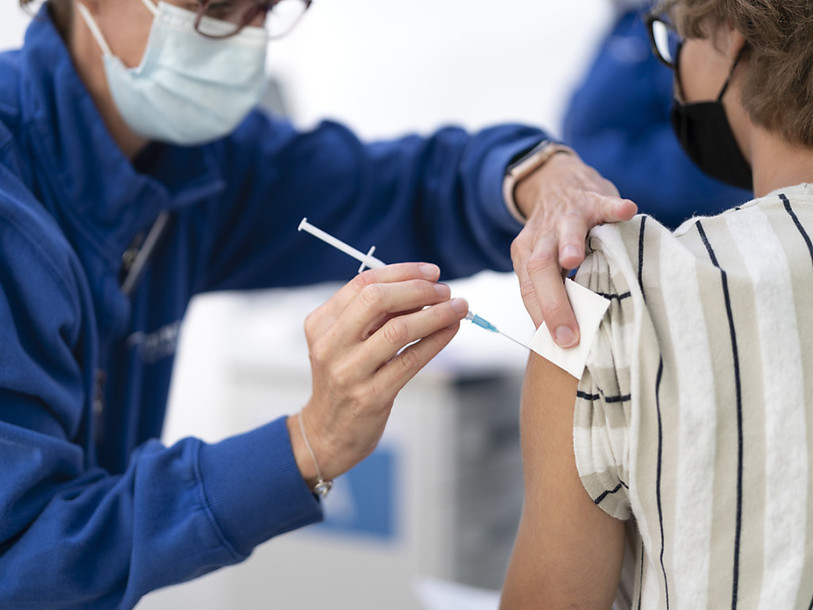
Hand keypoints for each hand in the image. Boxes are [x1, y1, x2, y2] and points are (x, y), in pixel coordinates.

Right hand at [287, 263, 467, 487]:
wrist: (327, 433)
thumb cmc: (343, 381)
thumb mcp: (343, 343)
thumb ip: (372, 316)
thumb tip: (420, 288)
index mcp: (320, 324)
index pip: (362, 284)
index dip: (402, 273)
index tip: (431, 273)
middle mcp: (330, 345)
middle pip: (376, 300)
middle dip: (418, 289)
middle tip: (444, 290)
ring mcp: (349, 372)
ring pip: (398, 330)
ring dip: (435, 314)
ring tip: (458, 307)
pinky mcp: (371, 395)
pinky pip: (411, 360)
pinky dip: (436, 340)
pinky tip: (451, 330)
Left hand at [511, 152, 636, 345]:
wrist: (557, 182)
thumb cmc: (556, 235)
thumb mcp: (546, 261)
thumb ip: (552, 291)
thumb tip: (563, 337)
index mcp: (527, 254)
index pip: (528, 290)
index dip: (541, 317)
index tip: (557, 345)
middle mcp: (542, 236)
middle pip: (540, 268)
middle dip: (553, 303)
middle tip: (569, 333)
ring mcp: (567, 215)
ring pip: (565, 230)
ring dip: (568, 245)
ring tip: (573, 260)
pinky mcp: (592, 198)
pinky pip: (603, 202)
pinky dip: (613, 207)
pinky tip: (626, 210)